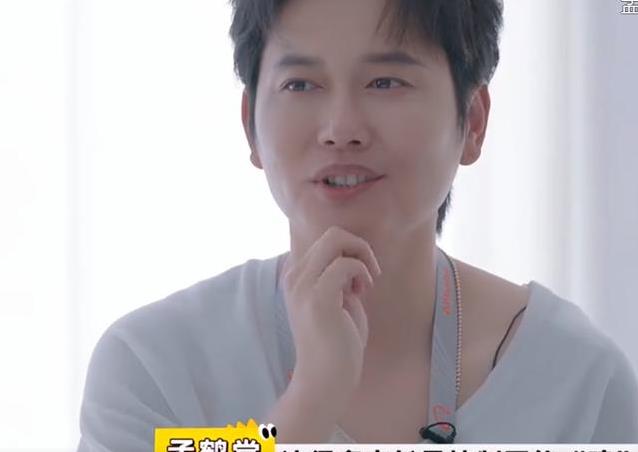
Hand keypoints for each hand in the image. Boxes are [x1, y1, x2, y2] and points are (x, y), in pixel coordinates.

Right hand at [281, 226, 381, 414]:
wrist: (325, 380)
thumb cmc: (337, 343)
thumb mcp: (337, 299)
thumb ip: (338, 275)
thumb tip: (354, 254)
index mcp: (296, 276)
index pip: (326, 240)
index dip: (350, 252)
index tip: (359, 279)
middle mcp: (294, 276)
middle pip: (332, 233)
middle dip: (359, 246)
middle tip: (369, 273)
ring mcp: (303, 286)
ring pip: (336, 240)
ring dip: (362, 257)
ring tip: (364, 285)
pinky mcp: (318, 298)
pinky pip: (346, 264)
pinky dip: (362, 272)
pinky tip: (362, 292)